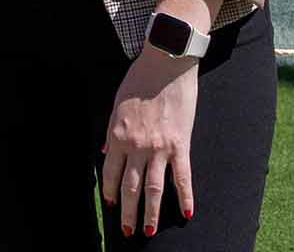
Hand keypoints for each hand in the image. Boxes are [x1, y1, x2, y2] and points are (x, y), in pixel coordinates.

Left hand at [102, 51, 197, 238]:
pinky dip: (185, 197)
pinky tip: (186, 213)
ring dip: (151, 213)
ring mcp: (159, 147)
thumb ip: (112, 132)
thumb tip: (107, 154)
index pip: (111, 173)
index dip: (110, 191)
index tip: (112, 204)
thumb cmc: (139, 79)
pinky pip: (183, 176)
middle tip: (128, 232)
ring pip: (155, 189)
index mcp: (118, 135)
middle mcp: (137, 146)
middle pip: (132, 187)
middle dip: (128, 212)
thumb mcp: (117, 103)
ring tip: (149, 231)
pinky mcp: (180, 143)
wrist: (165, 62)